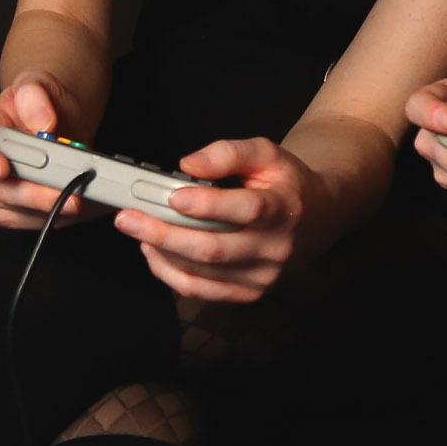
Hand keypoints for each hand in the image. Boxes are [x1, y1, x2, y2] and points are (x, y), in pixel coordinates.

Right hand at [0, 72, 100, 229]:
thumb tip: (43, 124)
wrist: (54, 117)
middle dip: (33, 193)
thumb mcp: (37, 84)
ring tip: (82, 201)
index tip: (2, 168)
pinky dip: (57, 218)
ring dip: (48, 210)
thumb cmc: (39, 102)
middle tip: (65, 193)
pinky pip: (29, 221)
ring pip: (13, 209)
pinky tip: (80, 208)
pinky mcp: (13, 208)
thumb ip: (35, 98)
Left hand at [119, 137, 308, 303]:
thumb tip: (187, 164)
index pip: (247, 209)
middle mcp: (276, 248)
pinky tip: (153, 251)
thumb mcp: (266, 153)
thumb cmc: (286, 183)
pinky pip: (201, 291)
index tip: (174, 194)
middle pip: (214, 249)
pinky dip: (170, 273)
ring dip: (162, 251)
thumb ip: (229, 152)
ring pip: (203, 272)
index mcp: (284, 209)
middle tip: (128, 218)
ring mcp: (263, 276)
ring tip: (136, 229)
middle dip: (164, 233)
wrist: (318, 217)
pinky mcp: (249, 292)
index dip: (208, 205)